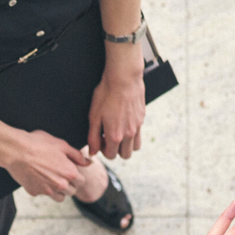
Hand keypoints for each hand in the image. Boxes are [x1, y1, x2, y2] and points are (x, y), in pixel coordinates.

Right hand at [6, 130, 92, 200]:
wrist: (15, 150)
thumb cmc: (38, 144)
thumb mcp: (61, 145)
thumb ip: (77, 155)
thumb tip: (89, 162)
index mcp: (70, 173)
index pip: (82, 181)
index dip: (77, 174)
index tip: (70, 169)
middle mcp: (60, 185)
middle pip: (72, 191)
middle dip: (69, 184)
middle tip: (60, 173)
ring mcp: (47, 191)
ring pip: (60, 198)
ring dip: (59, 190)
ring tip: (51, 178)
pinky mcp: (34, 192)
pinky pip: (43, 194)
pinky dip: (42, 188)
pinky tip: (37, 177)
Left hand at [87, 43, 145, 159]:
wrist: (123, 78)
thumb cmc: (106, 94)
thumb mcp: (94, 116)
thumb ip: (92, 137)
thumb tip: (92, 152)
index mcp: (115, 136)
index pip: (110, 155)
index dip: (102, 150)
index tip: (99, 139)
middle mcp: (129, 134)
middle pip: (125, 155)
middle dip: (115, 151)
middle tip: (108, 138)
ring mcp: (137, 126)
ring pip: (135, 147)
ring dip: (126, 145)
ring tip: (118, 133)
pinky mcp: (142, 118)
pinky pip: (139, 134)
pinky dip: (132, 134)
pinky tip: (124, 122)